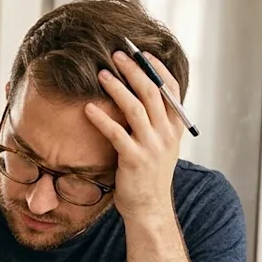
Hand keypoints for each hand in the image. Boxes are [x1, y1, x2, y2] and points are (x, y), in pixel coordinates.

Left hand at [85, 51, 183, 219]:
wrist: (149, 208)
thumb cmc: (149, 176)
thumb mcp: (161, 146)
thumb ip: (157, 123)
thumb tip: (143, 97)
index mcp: (174, 128)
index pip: (171, 89)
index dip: (157, 69)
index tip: (143, 53)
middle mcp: (166, 134)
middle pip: (152, 93)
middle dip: (134, 70)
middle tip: (117, 54)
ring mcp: (151, 146)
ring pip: (136, 108)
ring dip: (118, 88)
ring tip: (102, 73)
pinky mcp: (134, 159)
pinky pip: (117, 133)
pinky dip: (102, 119)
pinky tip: (88, 109)